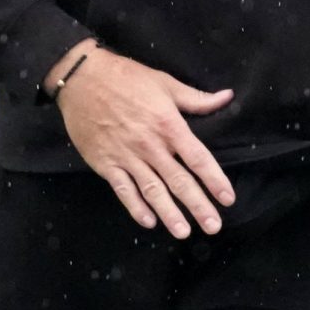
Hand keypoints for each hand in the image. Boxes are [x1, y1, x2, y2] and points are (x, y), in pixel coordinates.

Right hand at [48, 43, 235, 238]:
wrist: (82, 78)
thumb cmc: (127, 77)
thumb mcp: (165, 82)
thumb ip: (196, 98)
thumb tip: (227, 97)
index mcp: (168, 124)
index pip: (197, 158)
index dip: (214, 179)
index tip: (227, 198)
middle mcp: (150, 145)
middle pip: (178, 180)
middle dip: (198, 206)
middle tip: (214, 227)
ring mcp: (127, 156)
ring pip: (152, 191)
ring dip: (170, 213)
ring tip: (184, 232)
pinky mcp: (106, 163)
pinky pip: (123, 190)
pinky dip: (136, 207)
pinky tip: (148, 221)